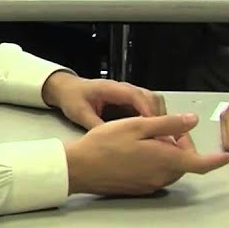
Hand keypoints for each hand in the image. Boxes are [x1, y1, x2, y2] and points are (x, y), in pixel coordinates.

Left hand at [41, 72, 165, 128]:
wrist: (68, 89)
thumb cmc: (73, 98)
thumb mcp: (80, 113)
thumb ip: (94, 124)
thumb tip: (110, 139)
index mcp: (111, 89)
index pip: (135, 96)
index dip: (147, 111)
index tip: (153, 127)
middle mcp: (124, 89)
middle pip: (151, 97)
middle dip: (158, 116)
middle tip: (160, 137)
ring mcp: (128, 94)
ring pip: (153, 102)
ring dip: (158, 118)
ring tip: (158, 137)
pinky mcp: (130, 102)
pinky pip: (147, 108)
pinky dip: (153, 119)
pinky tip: (151, 134)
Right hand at [64, 113, 228, 194]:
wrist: (79, 168)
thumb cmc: (106, 142)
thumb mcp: (138, 125)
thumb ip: (168, 124)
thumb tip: (193, 121)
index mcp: (165, 160)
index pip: (200, 163)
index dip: (217, 161)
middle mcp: (162, 177)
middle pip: (183, 162)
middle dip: (180, 147)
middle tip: (162, 129)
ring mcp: (150, 185)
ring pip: (169, 168)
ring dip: (167, 154)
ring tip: (145, 138)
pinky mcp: (139, 189)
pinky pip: (156, 174)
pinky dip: (155, 163)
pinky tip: (135, 152)